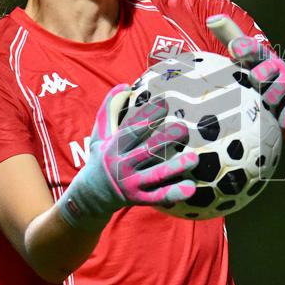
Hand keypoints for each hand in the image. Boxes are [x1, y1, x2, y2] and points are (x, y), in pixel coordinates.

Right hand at [57, 84, 197, 230]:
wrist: (91, 196)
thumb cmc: (101, 158)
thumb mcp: (100, 135)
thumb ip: (110, 109)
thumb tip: (124, 86)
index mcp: (114, 147)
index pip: (132, 129)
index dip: (148, 116)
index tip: (164, 103)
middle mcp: (122, 165)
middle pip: (148, 150)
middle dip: (167, 139)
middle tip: (184, 128)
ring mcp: (132, 184)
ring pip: (156, 174)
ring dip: (175, 167)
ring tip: (193, 158)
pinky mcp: (140, 199)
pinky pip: (159, 197)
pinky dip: (174, 193)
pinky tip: (190, 187)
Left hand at [207, 14, 284, 128]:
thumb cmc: (259, 69)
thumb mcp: (245, 53)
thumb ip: (229, 35)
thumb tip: (212, 18)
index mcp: (260, 55)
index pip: (252, 48)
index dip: (244, 47)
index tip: (234, 47)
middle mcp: (275, 68)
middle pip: (266, 70)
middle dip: (260, 74)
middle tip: (254, 79)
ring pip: (277, 91)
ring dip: (269, 96)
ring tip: (266, 100)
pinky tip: (283, 121)